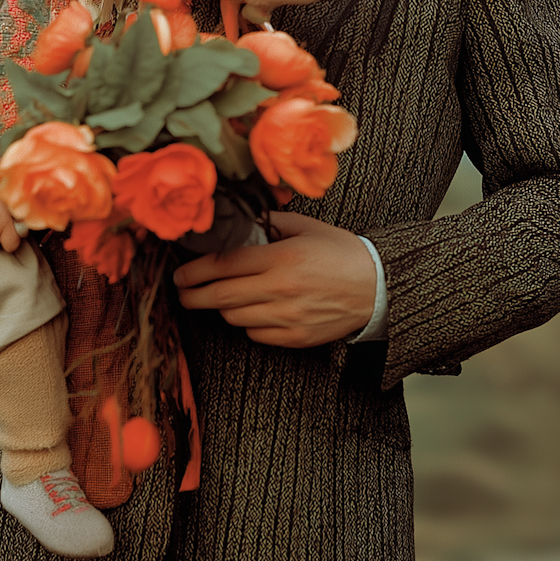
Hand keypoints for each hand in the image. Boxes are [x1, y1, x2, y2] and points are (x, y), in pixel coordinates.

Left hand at [172, 212, 376, 347]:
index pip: (223, 265)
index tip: (180, 274)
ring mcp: (287, 317)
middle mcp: (280, 289)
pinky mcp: (295, 338)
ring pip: (235, 318)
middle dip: (193, 295)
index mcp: (280, 258)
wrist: (379, 288)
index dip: (194, 271)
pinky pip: (256, 334)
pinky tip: (255, 310)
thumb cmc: (342, 254)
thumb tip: (240, 222)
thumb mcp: (306, 227)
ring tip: (224, 296)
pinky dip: (249, 324)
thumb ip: (269, 222)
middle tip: (182, 292)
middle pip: (220, 296)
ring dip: (224, 307)